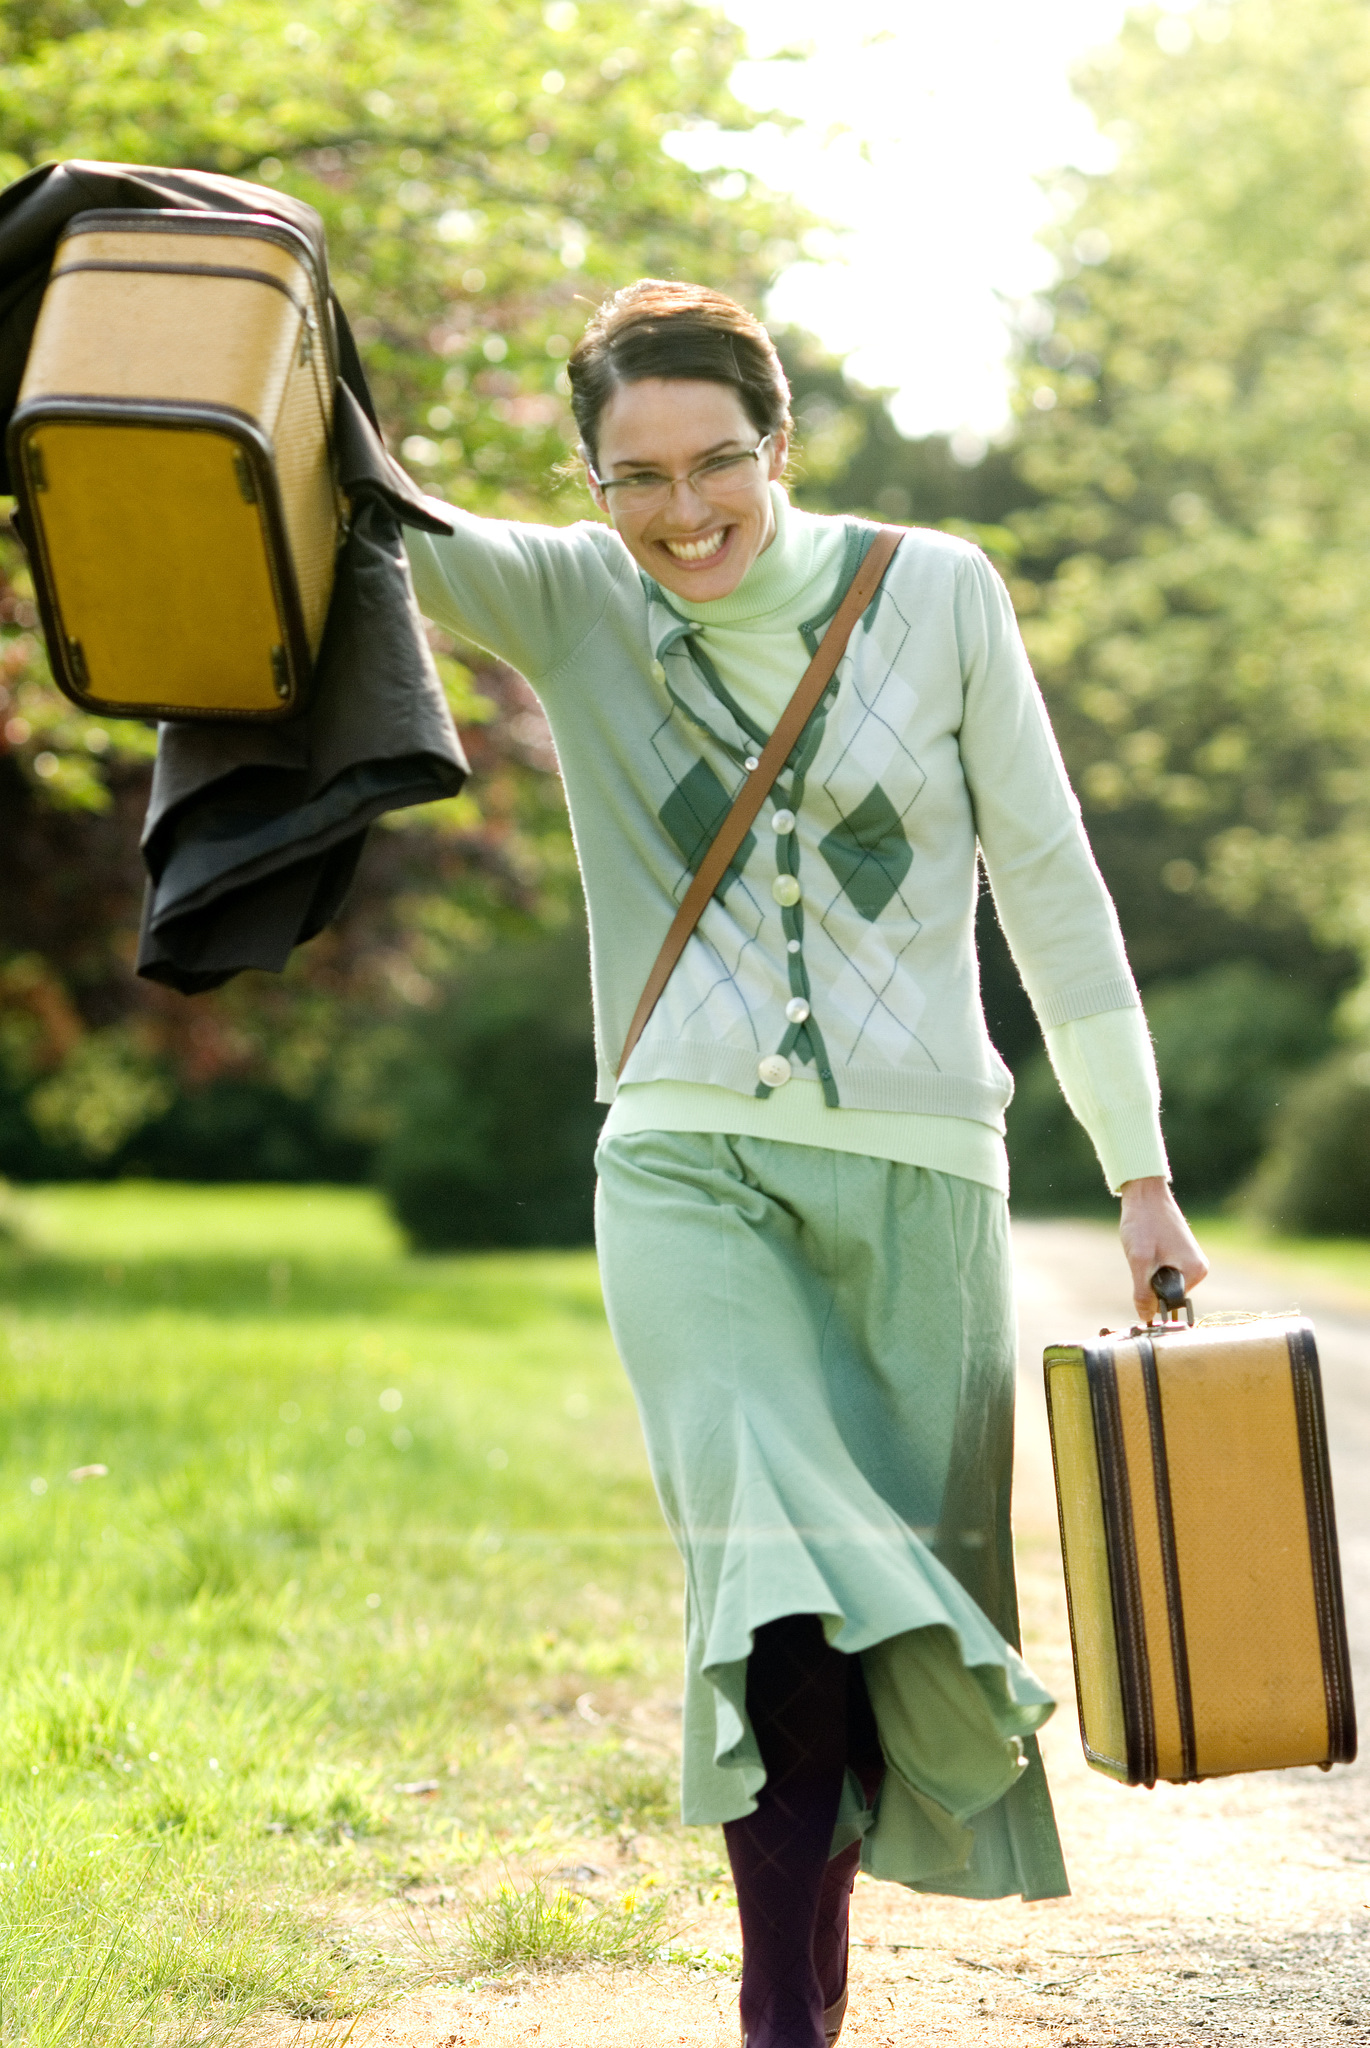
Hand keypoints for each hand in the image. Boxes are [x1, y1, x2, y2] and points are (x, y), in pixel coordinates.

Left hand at [1118, 1176, 1208, 1321]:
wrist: (1144, 1193)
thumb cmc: (1144, 1223)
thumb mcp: (1140, 1261)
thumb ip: (1143, 1293)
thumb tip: (1146, 1318)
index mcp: (1195, 1272)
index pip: (1170, 1303)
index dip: (1151, 1297)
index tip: (1140, 1279)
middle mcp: (1199, 1270)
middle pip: (1167, 1293)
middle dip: (1149, 1283)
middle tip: (1141, 1258)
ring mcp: (1190, 1262)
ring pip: (1162, 1282)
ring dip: (1147, 1272)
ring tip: (1144, 1249)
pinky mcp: (1181, 1255)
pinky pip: (1162, 1271)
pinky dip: (1149, 1265)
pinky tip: (1146, 1246)